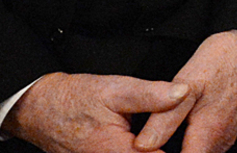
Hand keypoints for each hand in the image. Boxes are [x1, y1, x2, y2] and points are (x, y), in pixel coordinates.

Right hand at [2, 72, 189, 152]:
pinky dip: (145, 152)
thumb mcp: (116, 89)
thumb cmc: (76, 99)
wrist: (41, 110)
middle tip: (187, 141)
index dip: (185, 151)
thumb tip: (184, 93)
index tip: (195, 142)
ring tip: (168, 139)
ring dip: (156, 151)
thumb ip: (152, 94)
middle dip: (170, 148)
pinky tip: (153, 143)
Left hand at [133, 31, 236, 152]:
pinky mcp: (224, 134)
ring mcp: (223, 139)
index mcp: (209, 133)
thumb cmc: (219, 62)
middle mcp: (219, 142)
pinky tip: (175, 130)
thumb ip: (165, 118)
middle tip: (150, 139)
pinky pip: (202, 149)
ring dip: (176, 149)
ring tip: (158, 135)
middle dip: (166, 152)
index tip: (148, 148)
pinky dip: (187, 145)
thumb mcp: (186, 84)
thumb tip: (142, 145)